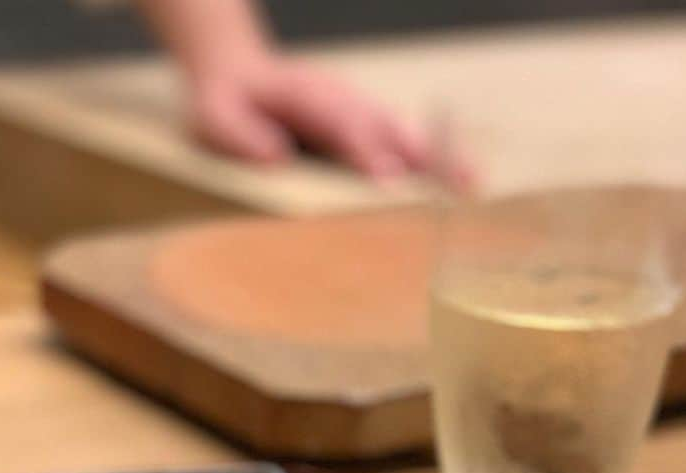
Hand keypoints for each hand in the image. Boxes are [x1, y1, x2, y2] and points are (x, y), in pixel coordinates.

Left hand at [188, 54, 474, 188]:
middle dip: (420, 156)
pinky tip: (462, 181)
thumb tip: (275, 158)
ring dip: (439, 157)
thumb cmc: (222, 105)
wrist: (234, 72)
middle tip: (455, 186)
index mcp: (305, 96)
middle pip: (387, 126)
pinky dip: (434, 159)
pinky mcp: (364, 124)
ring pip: (403, 132)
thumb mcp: (213, 118)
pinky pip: (403, 141)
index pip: (340, 122)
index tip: (387, 179)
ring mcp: (356, 108)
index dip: (365, 149)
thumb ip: (239, 135)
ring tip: (472, 185)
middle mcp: (340, 98)